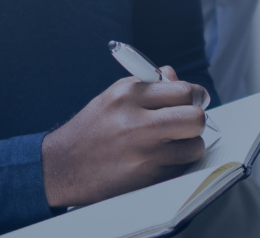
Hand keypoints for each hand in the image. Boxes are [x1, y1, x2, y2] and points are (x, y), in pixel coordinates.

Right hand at [41, 69, 207, 207]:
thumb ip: (149, 84)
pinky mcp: (146, 180)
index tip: (195, 99)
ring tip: (171, 143)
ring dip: (188, 145)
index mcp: (129, 96)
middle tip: (188, 122)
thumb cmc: (92, 129)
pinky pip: (180, 168)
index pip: (184, 90)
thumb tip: (180, 81)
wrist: (63, 167)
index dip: (195, 95)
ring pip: (194, 147)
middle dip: (196, 120)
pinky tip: (158, 159)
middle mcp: (137, 124)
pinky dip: (176, 164)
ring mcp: (143, 155)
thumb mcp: (114, 96)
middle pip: (195, 118)